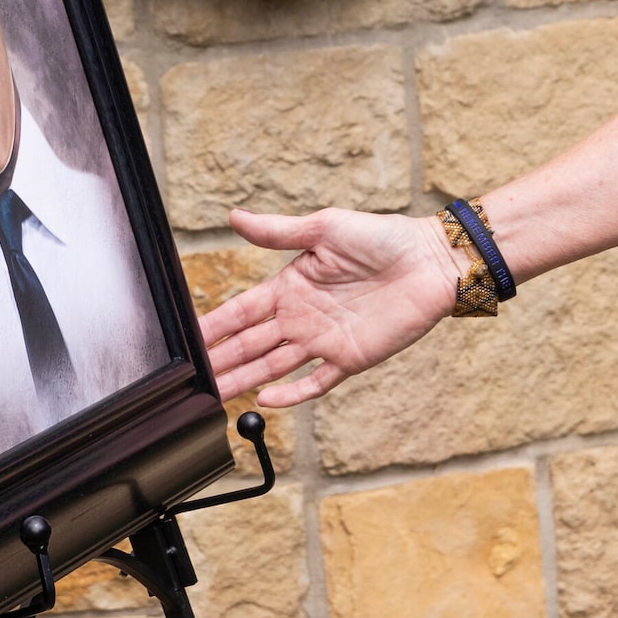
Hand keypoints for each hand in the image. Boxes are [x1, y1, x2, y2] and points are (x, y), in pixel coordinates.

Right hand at [198, 207, 467, 407]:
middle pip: (250, 345)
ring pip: (273, 366)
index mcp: (290, 286)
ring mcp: (324, 340)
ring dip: (244, 380)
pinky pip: (315, 381)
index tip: (186, 339)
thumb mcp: (325, 227)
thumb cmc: (382, 237)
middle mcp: (301, 317)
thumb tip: (234, 217)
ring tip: (214, 395)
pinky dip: (292, 392)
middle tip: (189, 381)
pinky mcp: (350, 358)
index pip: (242, 311)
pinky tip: (266, 400)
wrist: (431, 261)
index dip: (214, 325)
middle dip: (220, 361)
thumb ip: (278, 232)